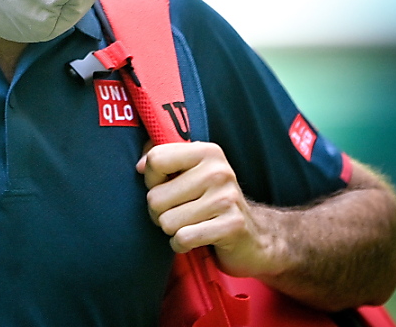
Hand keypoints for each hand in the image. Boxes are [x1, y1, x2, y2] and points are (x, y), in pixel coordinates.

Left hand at [136, 141, 284, 278]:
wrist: (255, 237)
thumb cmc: (210, 201)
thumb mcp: (190, 171)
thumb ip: (162, 158)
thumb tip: (140, 165)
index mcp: (207, 151)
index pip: (156, 160)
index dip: (151, 179)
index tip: (165, 186)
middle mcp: (219, 171)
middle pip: (155, 196)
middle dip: (159, 211)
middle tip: (179, 212)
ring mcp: (227, 199)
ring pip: (166, 221)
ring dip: (171, 229)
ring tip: (190, 224)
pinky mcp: (232, 227)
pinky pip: (182, 238)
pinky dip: (181, 244)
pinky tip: (195, 239)